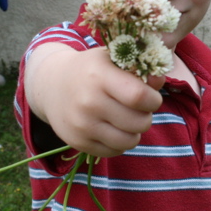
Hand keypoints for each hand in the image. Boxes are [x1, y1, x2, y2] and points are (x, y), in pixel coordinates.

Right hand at [25, 44, 163, 156]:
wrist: (51, 84)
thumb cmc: (91, 69)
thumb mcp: (112, 59)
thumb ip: (139, 68)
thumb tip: (158, 83)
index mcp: (99, 76)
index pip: (139, 96)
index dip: (153, 99)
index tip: (151, 97)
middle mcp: (89, 102)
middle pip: (139, 122)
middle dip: (146, 116)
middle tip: (138, 109)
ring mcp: (82, 125)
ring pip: (129, 141)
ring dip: (135, 132)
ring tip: (127, 119)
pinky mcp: (78, 142)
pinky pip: (115, 151)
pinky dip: (120, 142)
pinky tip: (113, 128)